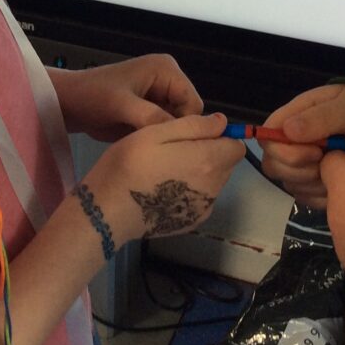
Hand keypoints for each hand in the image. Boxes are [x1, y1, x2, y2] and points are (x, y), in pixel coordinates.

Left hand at [51, 54, 203, 141]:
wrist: (69, 104)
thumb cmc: (92, 96)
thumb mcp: (122, 105)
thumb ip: (151, 116)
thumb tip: (178, 133)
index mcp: (166, 70)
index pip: (193, 103)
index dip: (184, 124)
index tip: (167, 144)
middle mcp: (168, 81)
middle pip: (188, 115)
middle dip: (173, 131)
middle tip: (155, 148)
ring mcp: (160, 97)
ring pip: (177, 125)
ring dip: (164, 137)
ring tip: (146, 147)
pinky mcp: (151, 112)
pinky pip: (164, 130)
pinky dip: (155, 140)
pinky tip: (142, 146)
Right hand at [83, 112, 241, 244]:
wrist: (107, 211)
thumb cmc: (128, 164)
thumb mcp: (156, 132)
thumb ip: (194, 126)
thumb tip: (222, 122)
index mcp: (208, 161)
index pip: (237, 146)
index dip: (220, 136)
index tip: (194, 135)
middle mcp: (214, 187)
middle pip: (227, 164)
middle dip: (210, 153)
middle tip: (174, 150)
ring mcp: (203, 208)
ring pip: (215, 181)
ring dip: (201, 172)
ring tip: (167, 170)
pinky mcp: (192, 222)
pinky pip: (202, 199)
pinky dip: (191, 191)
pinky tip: (165, 190)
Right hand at [260, 84, 344, 207]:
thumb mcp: (344, 107)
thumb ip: (319, 118)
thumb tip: (288, 131)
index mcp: (290, 119)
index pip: (267, 139)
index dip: (284, 152)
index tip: (316, 152)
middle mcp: (288, 143)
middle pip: (272, 165)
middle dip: (299, 171)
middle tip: (327, 164)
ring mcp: (297, 165)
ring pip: (288, 184)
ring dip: (312, 184)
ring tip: (338, 172)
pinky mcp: (309, 182)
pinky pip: (305, 197)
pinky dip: (322, 195)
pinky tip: (339, 184)